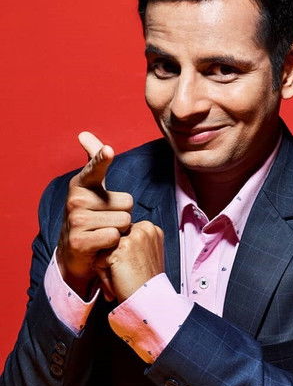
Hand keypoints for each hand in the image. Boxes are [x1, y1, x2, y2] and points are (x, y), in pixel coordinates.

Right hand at [57, 131, 132, 299]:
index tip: (109, 150)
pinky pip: (114, 237)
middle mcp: (75, 199)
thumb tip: (83, 134)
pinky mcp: (79, 241)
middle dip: (123, 214)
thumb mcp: (91, 187)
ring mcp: (75, 220)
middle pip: (127, 203)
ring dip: (121, 230)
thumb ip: (93, 160)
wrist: (72, 252)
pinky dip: (113, 244)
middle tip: (106, 221)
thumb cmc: (89, 214)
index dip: (102, 159)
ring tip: (104, 233)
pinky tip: (101, 246)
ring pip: (124, 221)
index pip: (95, 168)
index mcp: (81, 183)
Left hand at [95, 221, 164, 303]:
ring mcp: (135, 236)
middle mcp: (145, 229)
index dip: (121, 254)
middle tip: (124, 277)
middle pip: (112, 239)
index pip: (122, 234)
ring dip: (106, 267)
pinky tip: (117, 284)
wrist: (150, 302)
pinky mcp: (122, 247)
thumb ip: (132, 243)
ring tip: (120, 281)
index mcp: (152, 229)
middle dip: (112, 258)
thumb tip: (108, 238)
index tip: (131, 269)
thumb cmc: (146, 284)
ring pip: (104, 248)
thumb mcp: (145, 256)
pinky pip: (99, 259)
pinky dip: (103, 275)